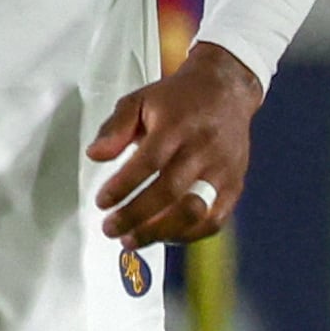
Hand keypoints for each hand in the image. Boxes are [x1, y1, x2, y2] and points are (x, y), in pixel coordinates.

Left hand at [86, 42, 263, 246]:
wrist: (227, 90)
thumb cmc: (179, 99)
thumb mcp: (140, 100)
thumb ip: (115, 127)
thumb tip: (95, 155)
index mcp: (177, 125)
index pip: (148, 161)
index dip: (123, 186)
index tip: (102, 202)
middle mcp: (203, 149)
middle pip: (169, 191)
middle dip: (136, 216)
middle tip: (110, 229)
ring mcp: (222, 170)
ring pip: (194, 212)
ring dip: (160, 232)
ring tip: (132, 240)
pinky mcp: (234, 186)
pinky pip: (214, 220)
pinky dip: (187, 235)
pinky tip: (164, 237)